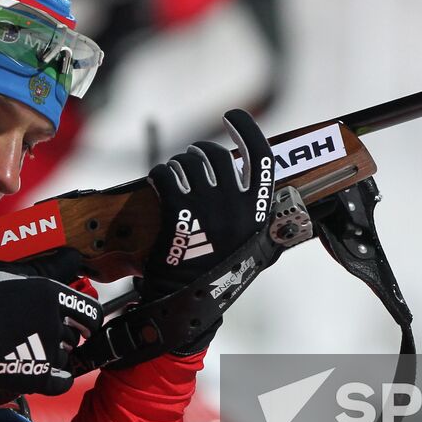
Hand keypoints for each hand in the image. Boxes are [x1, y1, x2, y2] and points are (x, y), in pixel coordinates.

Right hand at [0, 249, 100, 394]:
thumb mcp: (6, 271)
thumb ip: (44, 267)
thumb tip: (72, 257)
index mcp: (49, 291)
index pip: (89, 307)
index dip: (84, 313)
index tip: (76, 316)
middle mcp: (53, 318)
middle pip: (81, 331)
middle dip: (73, 331)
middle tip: (56, 331)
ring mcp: (45, 348)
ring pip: (68, 353)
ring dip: (58, 351)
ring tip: (32, 347)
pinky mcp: (33, 375)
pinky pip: (62, 380)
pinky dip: (57, 377)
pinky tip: (43, 370)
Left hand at [140, 109, 275, 351]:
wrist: (188, 304)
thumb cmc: (218, 274)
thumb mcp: (250, 242)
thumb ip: (251, 209)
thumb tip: (245, 174)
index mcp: (258, 211)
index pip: (261, 156)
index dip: (247, 130)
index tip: (232, 117)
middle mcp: (236, 206)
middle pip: (216, 155)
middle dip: (200, 152)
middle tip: (193, 161)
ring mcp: (206, 209)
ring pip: (188, 163)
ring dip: (179, 164)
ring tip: (175, 177)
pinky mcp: (178, 215)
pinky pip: (167, 176)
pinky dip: (161, 174)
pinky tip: (160, 183)